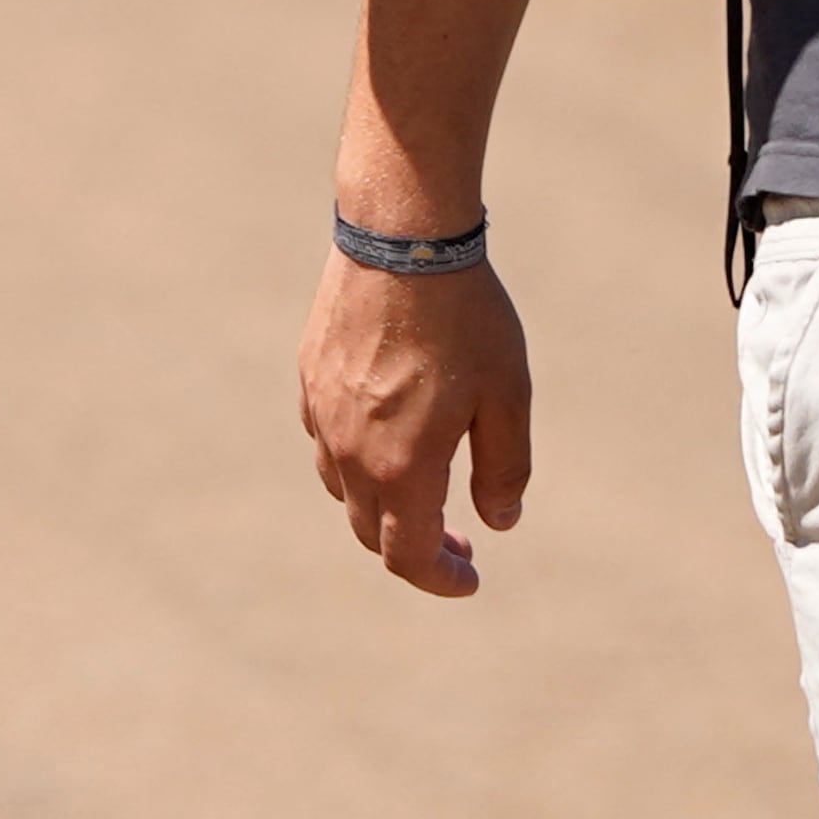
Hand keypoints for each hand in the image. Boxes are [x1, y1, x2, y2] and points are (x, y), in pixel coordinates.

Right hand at [300, 249, 532, 599]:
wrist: (402, 239)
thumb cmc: (466, 317)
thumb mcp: (508, 397)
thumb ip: (504, 469)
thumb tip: (498, 522)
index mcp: (402, 467)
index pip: (409, 556)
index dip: (441, 580)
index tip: (472, 578)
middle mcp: (351, 452)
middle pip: (370, 532)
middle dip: (416, 549)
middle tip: (461, 542)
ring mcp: (322, 415)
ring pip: (343, 489)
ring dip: (382, 506)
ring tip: (425, 491)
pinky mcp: (310, 378)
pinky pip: (325, 442)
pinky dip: (355, 461)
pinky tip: (387, 434)